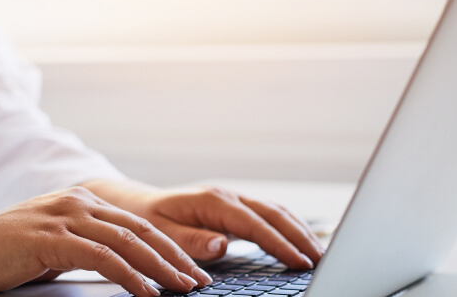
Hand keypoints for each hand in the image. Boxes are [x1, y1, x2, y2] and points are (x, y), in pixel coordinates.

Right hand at [0, 186, 213, 296]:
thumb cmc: (2, 253)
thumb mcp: (52, 245)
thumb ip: (84, 249)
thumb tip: (118, 271)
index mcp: (81, 200)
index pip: (136, 223)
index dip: (167, 247)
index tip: (189, 269)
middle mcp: (77, 202)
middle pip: (140, 229)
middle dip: (174, 257)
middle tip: (199, 280)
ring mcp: (65, 217)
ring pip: (127, 241)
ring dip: (160, 268)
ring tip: (183, 288)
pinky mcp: (52, 238)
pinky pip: (102, 257)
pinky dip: (129, 276)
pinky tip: (145, 292)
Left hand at [82, 179, 324, 268]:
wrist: (134, 204)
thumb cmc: (145, 219)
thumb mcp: (161, 232)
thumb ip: (191, 240)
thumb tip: (222, 245)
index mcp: (211, 200)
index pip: (254, 223)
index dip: (279, 243)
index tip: (299, 261)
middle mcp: (226, 195)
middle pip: (273, 213)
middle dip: (300, 236)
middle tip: (322, 260)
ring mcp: (233, 199)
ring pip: (275, 212)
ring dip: (299, 230)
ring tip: (319, 254)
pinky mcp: (234, 208)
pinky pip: (267, 215)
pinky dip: (288, 228)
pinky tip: (300, 243)